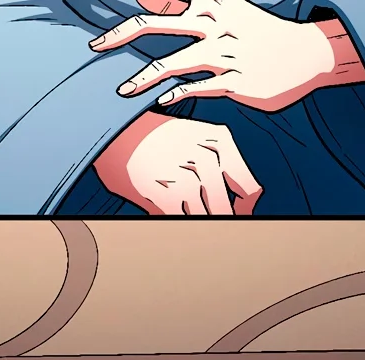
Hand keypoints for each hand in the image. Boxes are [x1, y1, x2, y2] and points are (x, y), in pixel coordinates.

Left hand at [90, 0, 364, 113]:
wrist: (306, 53)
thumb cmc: (263, 33)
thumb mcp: (233, 6)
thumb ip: (203, 7)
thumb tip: (171, 5)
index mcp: (211, 0)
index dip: (139, 0)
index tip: (107, 15)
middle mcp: (212, 22)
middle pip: (154, 23)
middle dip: (120, 34)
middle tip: (96, 45)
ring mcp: (221, 53)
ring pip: (170, 64)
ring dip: (141, 79)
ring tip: (122, 91)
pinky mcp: (233, 81)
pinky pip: (196, 90)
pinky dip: (176, 96)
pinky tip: (161, 101)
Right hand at [96, 109, 260, 209]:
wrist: (114, 127)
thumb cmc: (152, 135)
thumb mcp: (194, 136)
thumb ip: (217, 163)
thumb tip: (235, 200)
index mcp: (220, 140)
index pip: (249, 188)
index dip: (246, 209)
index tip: (240, 215)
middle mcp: (206, 158)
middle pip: (227, 209)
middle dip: (222, 221)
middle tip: (215, 227)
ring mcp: (185, 178)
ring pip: (206, 218)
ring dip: (200, 224)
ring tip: (190, 222)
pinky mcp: (164, 194)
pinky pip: (182, 221)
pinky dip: (179, 223)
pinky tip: (171, 216)